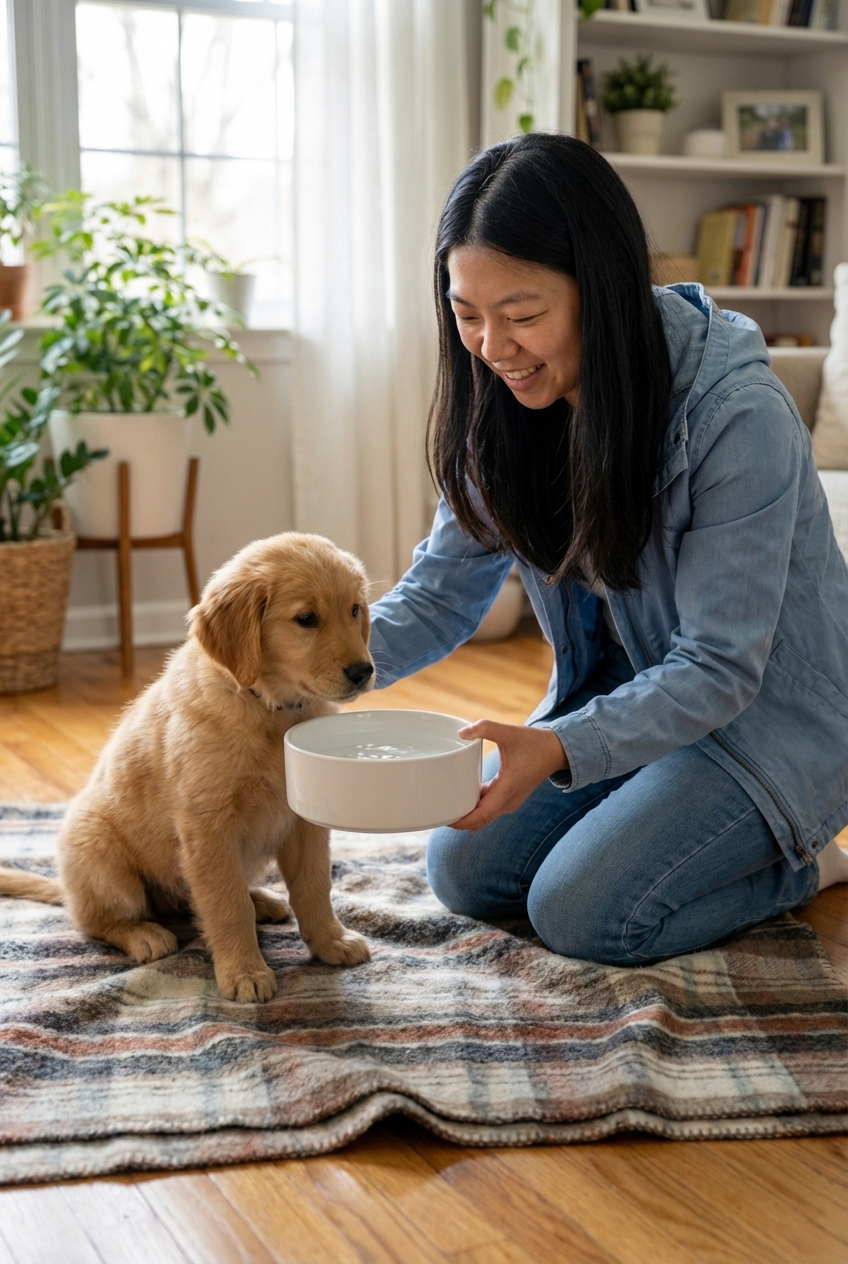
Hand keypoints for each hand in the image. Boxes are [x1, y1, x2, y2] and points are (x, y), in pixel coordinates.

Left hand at [451, 720, 567, 831]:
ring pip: (483, 817)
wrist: (556, 751)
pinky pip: (488, 808)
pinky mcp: (509, 797)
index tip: (443, 817)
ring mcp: (509, 801)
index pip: (480, 817)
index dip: (460, 822)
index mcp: (506, 791)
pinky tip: (462, 794)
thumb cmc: (535, 743)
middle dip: (458, 820)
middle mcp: (508, 802)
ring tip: (445, 803)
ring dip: (466, 814)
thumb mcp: (509, 732)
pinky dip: (475, 806)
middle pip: (479, 822)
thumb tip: (462, 732)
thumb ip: (486, 728)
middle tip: (437, 810)